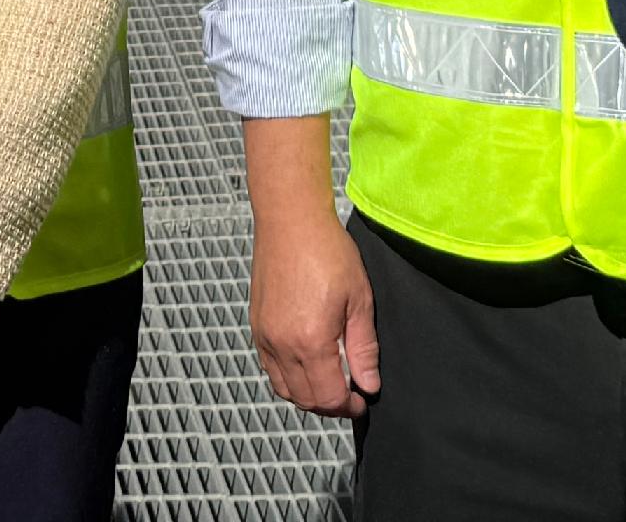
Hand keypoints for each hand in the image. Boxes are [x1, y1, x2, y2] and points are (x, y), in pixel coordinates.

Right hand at [247, 204, 378, 417]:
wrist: (291, 220)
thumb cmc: (326, 250)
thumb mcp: (358, 300)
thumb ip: (363, 348)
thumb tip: (369, 384)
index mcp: (310, 341)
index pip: (329, 396)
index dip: (349, 405)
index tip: (362, 400)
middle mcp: (282, 344)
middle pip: (305, 399)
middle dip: (330, 405)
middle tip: (350, 394)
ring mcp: (265, 336)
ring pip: (284, 388)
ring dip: (307, 395)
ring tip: (329, 382)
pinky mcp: (256, 325)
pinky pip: (269, 368)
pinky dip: (288, 378)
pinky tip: (305, 365)